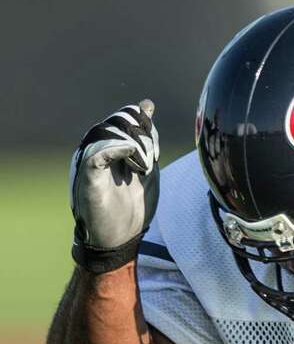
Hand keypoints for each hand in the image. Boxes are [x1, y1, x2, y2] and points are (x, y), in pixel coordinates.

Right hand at [69, 99, 159, 252]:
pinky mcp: (88, 177)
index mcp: (112, 146)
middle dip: (142, 135)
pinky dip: (115, 149)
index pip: (127, 117)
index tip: (155, 152)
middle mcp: (98, 149)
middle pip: (118, 121)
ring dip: (134, 145)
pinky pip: (96, 155)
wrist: (119, 238)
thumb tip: (146, 105)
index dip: (146, 127)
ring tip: (142, 168)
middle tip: (151, 160)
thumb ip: (148, 140)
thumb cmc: (131, 205)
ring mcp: (91, 162)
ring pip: (107, 133)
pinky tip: (131, 155)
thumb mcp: (147, 167)